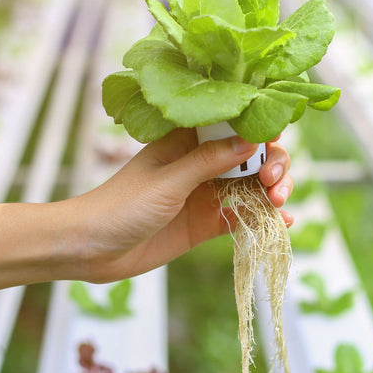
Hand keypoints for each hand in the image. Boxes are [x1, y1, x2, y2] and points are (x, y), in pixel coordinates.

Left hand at [71, 128, 293, 282]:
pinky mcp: (205, 224)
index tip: (274, 138)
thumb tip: (251, 141)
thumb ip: (208, 162)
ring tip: (279, 204)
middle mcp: (200, 164)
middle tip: (272, 182)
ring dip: (272, 192)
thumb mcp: (168, 181)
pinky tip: (281, 224)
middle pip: (250, 156)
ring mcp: (204, 194)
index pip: (232, 124)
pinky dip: (263, 219)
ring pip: (251, 186)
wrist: (91, 249)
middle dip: (271, 164)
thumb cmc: (120, 205)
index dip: (258, 128)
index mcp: (187, 140)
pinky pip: (241, 218)